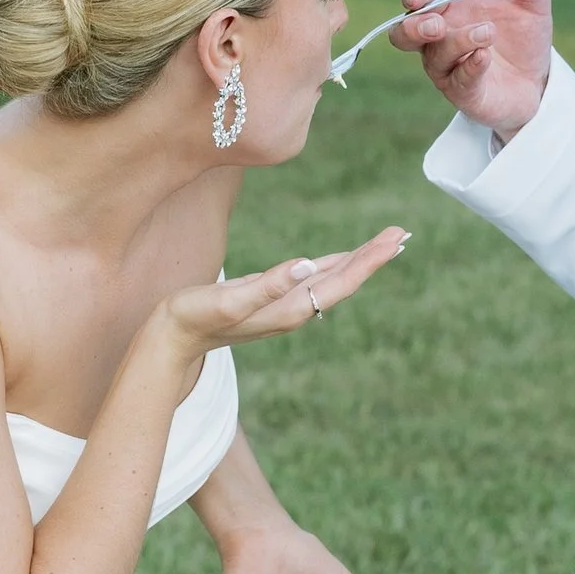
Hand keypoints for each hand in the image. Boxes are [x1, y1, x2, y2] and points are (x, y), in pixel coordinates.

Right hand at [161, 230, 408, 367]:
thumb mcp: (229, 299)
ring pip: (331, 279)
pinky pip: (312, 279)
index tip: (394, 241)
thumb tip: (305, 264)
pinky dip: (332, 265)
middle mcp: (294, 308)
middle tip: (402, 234)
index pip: (340, 281)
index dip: (368, 261)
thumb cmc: (195, 317)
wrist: (172, 339)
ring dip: (358, 261)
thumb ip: (267, 284)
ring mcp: (284, 304)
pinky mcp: (271, 297)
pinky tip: (339, 260)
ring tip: (383, 244)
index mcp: (290, 308)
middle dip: (373, 257)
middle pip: (343, 280)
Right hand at [389, 0, 551, 138]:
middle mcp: (439, 39)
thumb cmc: (524, 37)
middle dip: (414, 27)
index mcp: (450, 8)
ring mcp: (447, 68)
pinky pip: (459, 79)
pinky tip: (485, 56)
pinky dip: (470, 66)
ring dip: (458, 42)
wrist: (539, 80)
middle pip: (404, 33)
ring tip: (488, 33)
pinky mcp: (463, 93)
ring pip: (435, 56)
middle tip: (437, 24)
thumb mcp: (532, 3)